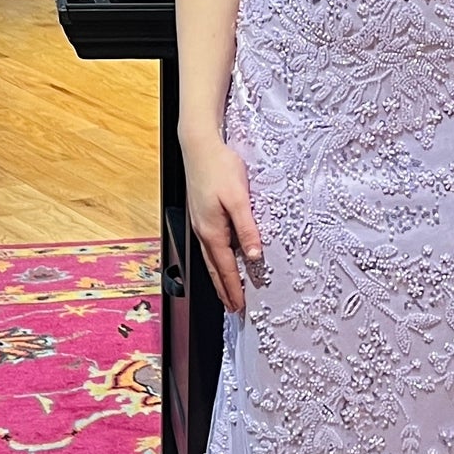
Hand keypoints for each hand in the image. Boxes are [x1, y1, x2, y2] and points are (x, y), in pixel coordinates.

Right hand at [181, 131, 261, 314]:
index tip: (239, 306)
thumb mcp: (239, 198)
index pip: (225, 268)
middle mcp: (203, 231)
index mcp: (213, 231)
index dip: (233, 289)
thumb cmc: (220, 167)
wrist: (199, 145)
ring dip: (218, 277)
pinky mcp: (201, 214)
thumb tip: (254, 256)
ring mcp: (200, 222)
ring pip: (210, 258)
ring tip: (225, 291)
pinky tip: (221, 259)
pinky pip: (209, 245)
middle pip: (214, 268)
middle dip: (223, 290)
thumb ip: (247, 228)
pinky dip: (215, 260)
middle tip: (232, 308)